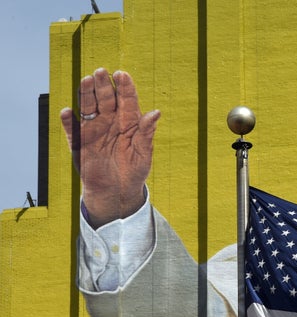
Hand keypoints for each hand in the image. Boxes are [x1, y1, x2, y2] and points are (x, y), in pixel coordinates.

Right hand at [61, 68, 159, 227]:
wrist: (117, 192)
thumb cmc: (134, 171)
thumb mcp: (143, 153)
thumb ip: (147, 132)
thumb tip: (156, 112)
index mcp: (128, 122)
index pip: (127, 100)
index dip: (125, 87)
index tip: (122, 75)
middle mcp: (110, 122)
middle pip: (106, 99)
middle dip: (103, 85)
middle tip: (101, 72)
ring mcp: (93, 130)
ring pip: (88, 107)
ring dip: (86, 94)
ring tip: (86, 81)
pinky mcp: (79, 142)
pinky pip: (71, 129)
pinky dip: (68, 121)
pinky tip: (68, 112)